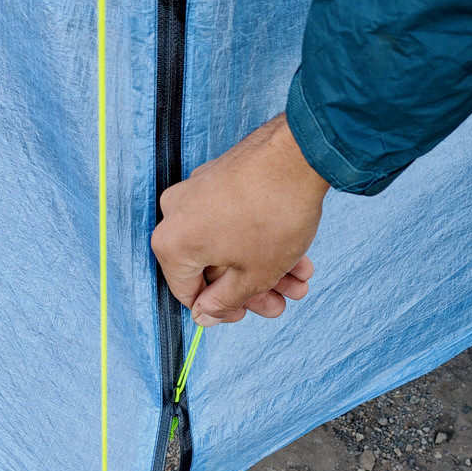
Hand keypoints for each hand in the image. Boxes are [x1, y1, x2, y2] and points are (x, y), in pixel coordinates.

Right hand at [152, 114, 327, 325]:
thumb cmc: (272, 216)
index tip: (246, 312)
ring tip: (299, 279)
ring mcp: (198, 192)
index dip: (220, 310)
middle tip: (281, 300)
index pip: (188, 293)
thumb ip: (224, 301)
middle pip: (212, 268)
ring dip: (266, 268)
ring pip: (229, 244)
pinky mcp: (220, 177)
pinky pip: (234, 220)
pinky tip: (296, 255)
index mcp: (172, 244)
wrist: (299, 155)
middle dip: (253, 289)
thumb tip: (204, 315)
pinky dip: (261, 240)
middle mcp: (176, 215)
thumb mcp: (252, 275)